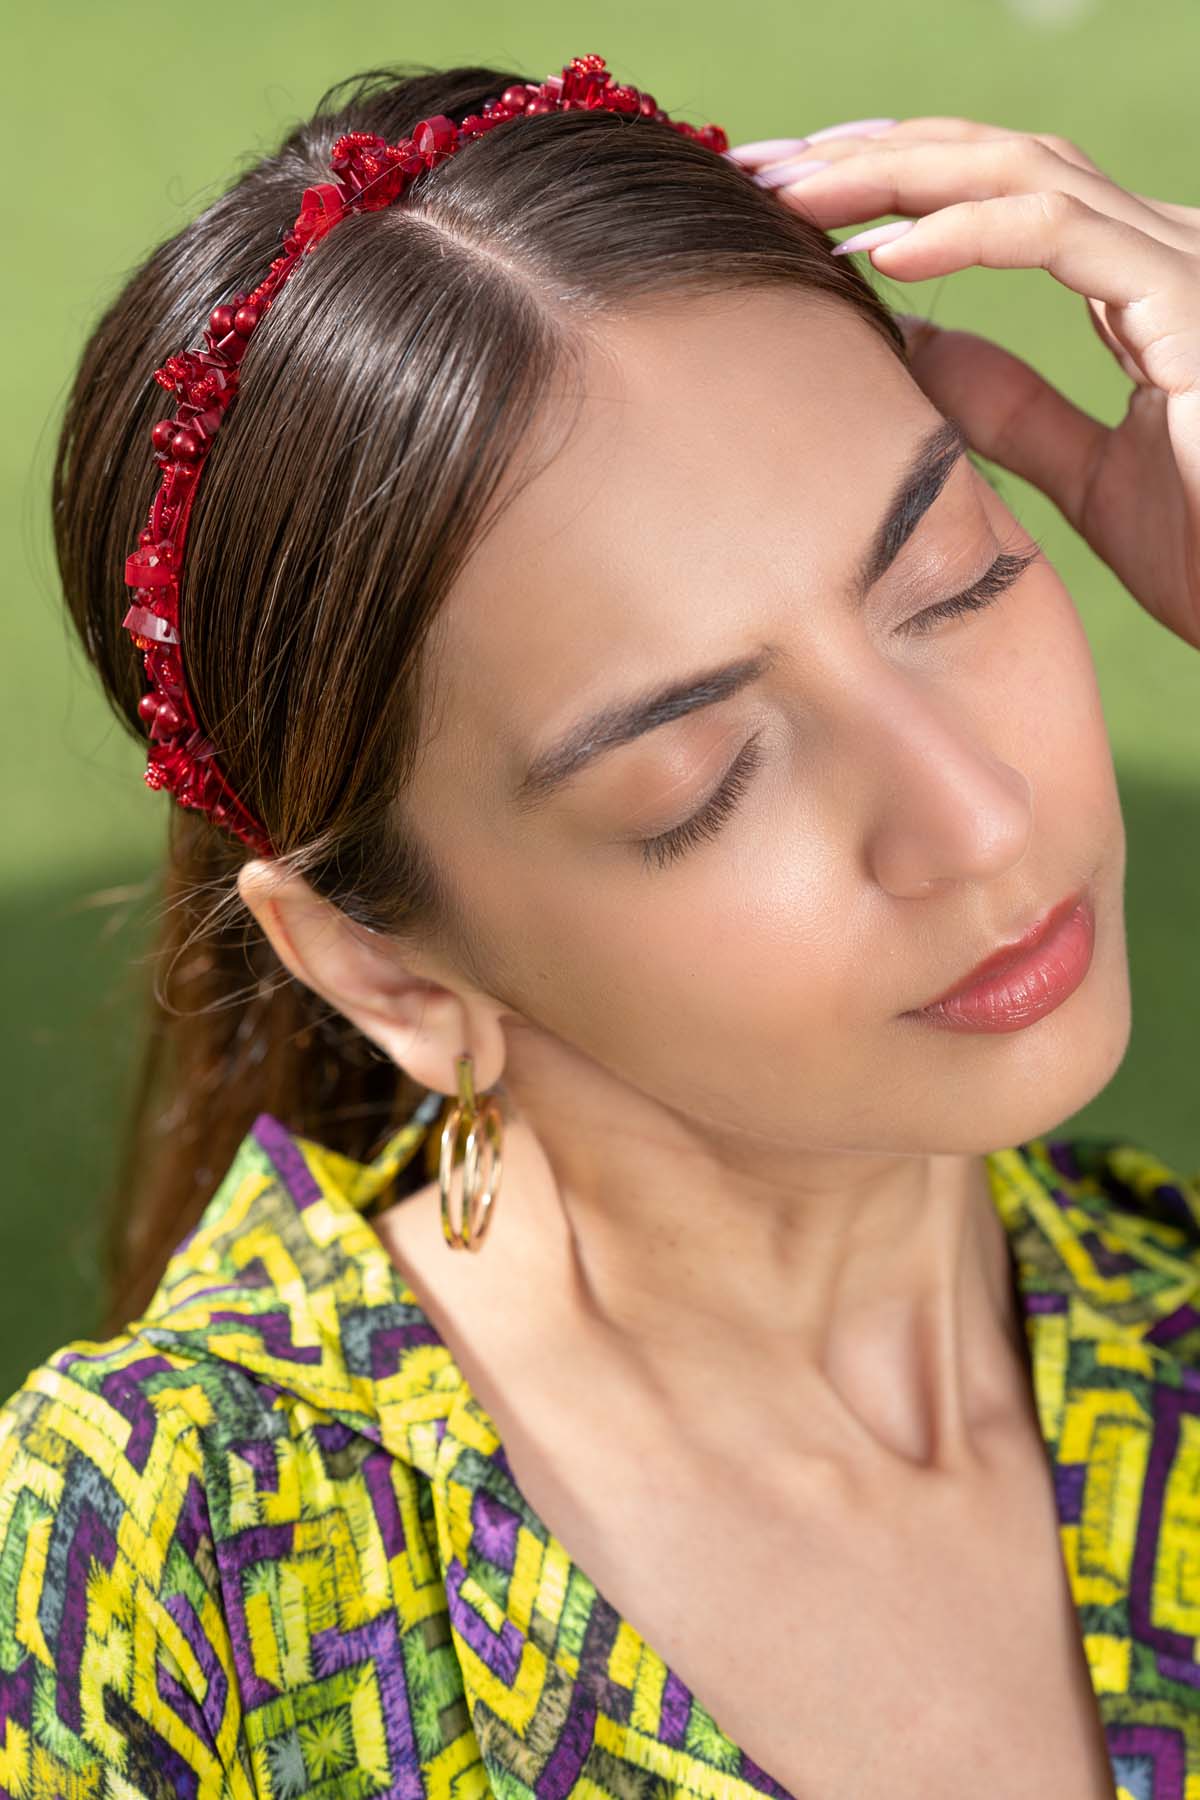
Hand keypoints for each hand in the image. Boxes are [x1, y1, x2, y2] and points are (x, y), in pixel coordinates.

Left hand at [727, 119, 1199, 652]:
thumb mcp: (1087, 474)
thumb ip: (1013, 404)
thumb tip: (917, 346)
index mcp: (1137, 278)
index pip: (996, 191)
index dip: (891, 181)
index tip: (785, 200)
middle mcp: (1160, 248)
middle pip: (995, 159)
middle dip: (870, 155)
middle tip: (758, 169)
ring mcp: (1181, 265)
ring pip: (1021, 170)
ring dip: (895, 174)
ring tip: (794, 197)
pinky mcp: (1191, 305)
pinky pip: (1064, 235)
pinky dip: (967, 232)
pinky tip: (881, 252)